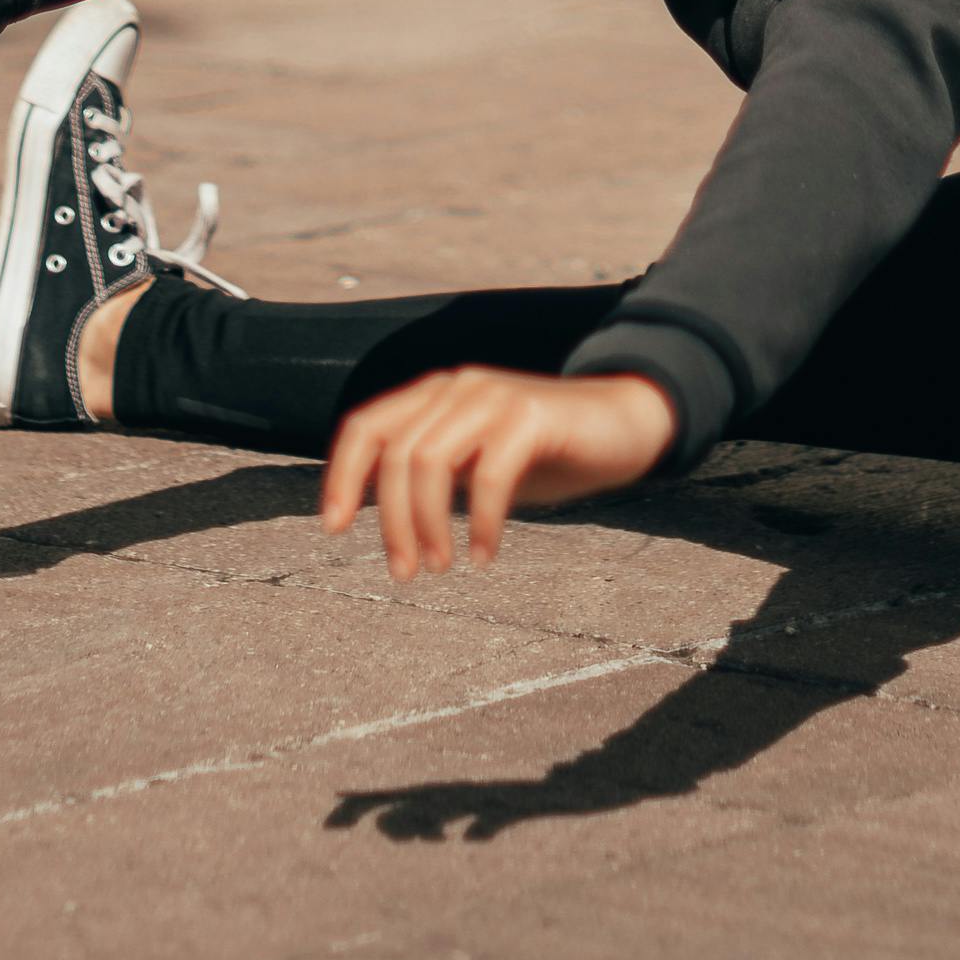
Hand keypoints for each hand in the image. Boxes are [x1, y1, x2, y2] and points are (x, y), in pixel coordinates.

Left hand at [321, 367, 676, 579]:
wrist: (625, 423)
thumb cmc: (546, 452)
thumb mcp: (478, 462)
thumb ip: (436, 476)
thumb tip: (386, 516)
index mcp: (436, 394)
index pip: (367, 427)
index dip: (342, 476)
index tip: (334, 530)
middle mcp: (459, 386)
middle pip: (396, 454)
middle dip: (392, 521)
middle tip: (405, 573)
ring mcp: (494, 395)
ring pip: (431, 462)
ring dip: (428, 525)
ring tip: (441, 567)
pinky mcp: (532, 416)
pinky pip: (488, 475)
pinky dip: (480, 523)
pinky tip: (486, 556)